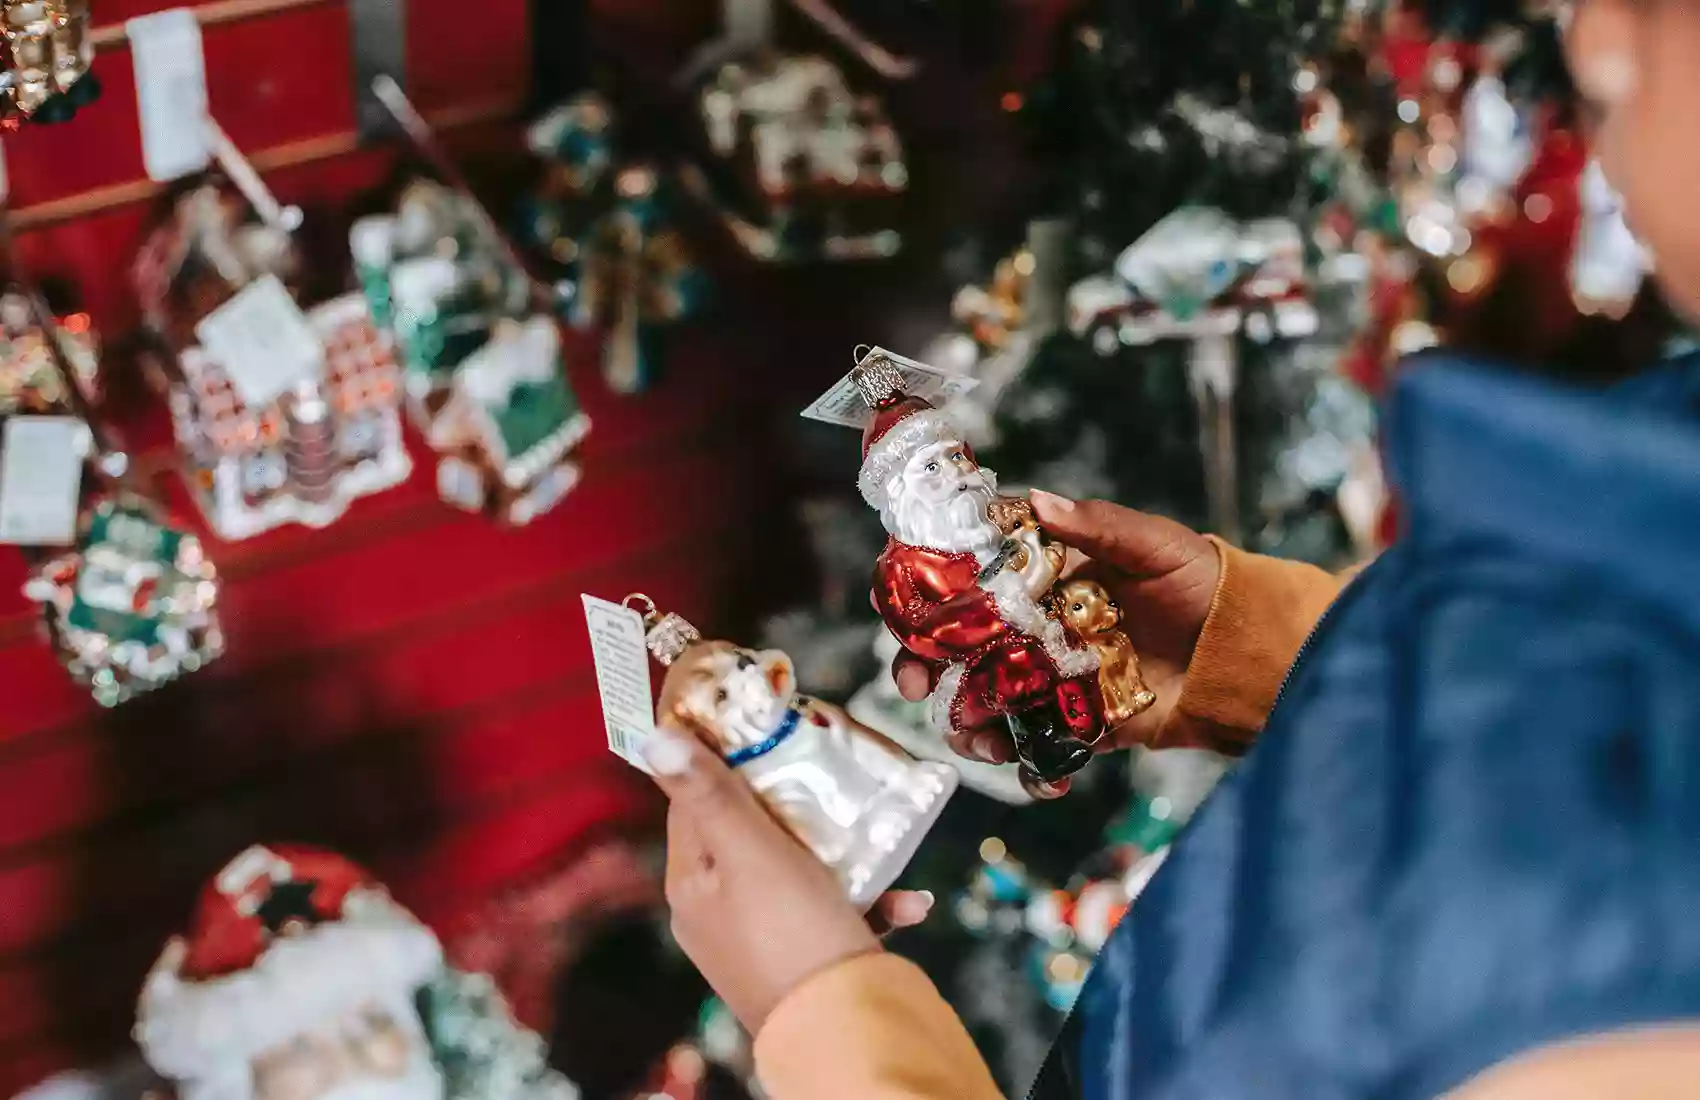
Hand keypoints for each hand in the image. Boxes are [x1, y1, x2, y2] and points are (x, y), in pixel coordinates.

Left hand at [642, 724, 935, 1033]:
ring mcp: (762, 940)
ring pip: (800, 870)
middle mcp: (718, 912)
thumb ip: (710, 795)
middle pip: (750, 831)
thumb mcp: (750, 852)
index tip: (766, 724)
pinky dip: (871, 901)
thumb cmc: (792, 935)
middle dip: (796, 802)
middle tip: (834, 771)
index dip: (725, 758)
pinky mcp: (807, 963)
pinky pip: (836, 914)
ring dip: (844, 852)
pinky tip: (909, 902)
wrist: (842, 1033)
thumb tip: (654, 738)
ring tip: (878, 835)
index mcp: (692, 882)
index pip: (693, 801)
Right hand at [892, 491, 1221, 797]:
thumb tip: (1039, 502)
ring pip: (987, 698)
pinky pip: (1037, 744)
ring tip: (965, 733)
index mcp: (1047, 577)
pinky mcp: (1081, 724)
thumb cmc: (1203, 584)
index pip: (973, 577)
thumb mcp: (1155, 545)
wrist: (1254, 654)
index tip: (900, 601)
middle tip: (911, 677)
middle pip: (963, 644)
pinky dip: (1021, 760)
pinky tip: (1019, 765)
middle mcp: (1040, 627)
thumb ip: (1098, 527)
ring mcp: (1056, 678)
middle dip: (926, 663)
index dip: (930, 588)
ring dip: (963, 717)